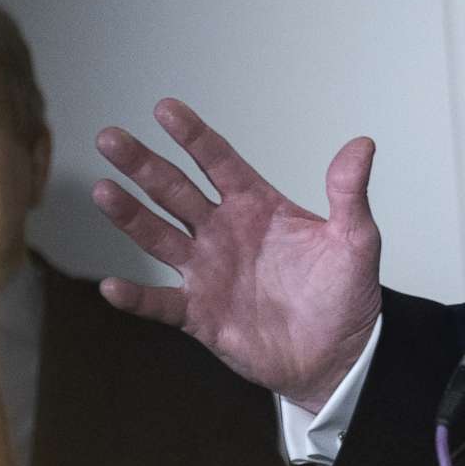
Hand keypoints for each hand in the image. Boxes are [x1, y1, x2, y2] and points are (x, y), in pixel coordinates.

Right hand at [93, 99, 382, 414]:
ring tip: (103, 191)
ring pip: (159, 237)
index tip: (165, 109)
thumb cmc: (344, 295)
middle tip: (110, 137)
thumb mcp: (355, 240)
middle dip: (143, 164)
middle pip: (175, 191)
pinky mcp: (200, 315)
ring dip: (130, 216)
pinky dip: (136, 297)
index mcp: (255, 206)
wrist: (337, 356)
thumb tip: (362, 145)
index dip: (193, 136)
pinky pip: (161, 303)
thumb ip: (349, 193)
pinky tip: (111, 286)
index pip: (218, 161)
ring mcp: (207, 272)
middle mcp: (223, 232)